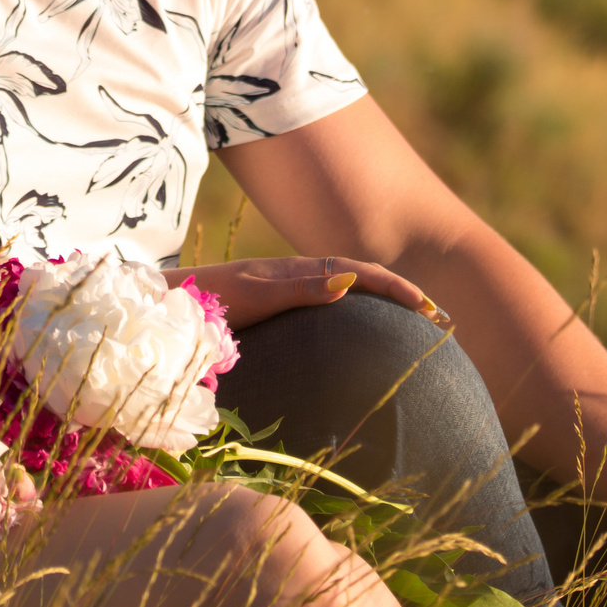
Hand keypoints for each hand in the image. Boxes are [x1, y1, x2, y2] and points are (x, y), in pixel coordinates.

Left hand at [167, 256, 444, 329]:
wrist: (166, 300)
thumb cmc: (206, 301)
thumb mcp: (254, 295)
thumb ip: (298, 289)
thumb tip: (349, 282)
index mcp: (298, 271)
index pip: (361, 274)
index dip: (397, 289)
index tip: (430, 310)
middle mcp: (298, 276)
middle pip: (362, 279)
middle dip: (402, 295)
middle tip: (439, 318)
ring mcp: (287, 289)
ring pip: (349, 290)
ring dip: (383, 304)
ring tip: (414, 326)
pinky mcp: (277, 306)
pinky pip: (329, 306)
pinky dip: (357, 313)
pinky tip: (361, 335)